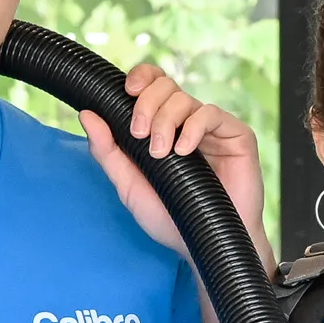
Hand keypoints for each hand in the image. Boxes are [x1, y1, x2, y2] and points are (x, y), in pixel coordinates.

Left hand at [78, 64, 267, 262]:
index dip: (141, 77)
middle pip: (166, 86)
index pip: (154, 84)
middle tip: (140, 135)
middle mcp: (188, 122)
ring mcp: (213, 129)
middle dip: (146, 105)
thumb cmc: (170, 218)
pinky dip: (192, 128)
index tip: (126, 92)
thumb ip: (107, 151)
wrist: (203, 245)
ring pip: (185, 99)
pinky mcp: (236, 136)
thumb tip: (87, 114)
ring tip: (162, 153)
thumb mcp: (129, 185)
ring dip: (165, 121)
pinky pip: (211, 114)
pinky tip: (184, 151)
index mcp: (165, 126)